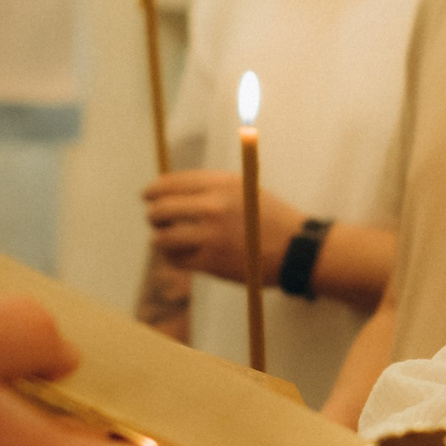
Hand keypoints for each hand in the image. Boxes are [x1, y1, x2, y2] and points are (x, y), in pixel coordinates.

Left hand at [143, 169, 301, 285]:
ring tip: (167, 241)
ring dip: (160, 240)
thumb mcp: (245, 189)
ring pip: (162, 238)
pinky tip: (179, 256)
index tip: (148, 197)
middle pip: (161, 209)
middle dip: (154, 216)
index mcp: (221, 184)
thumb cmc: (271, 219)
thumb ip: (211, 188)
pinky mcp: (212, 261)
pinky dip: (172, 259)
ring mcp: (212, 235)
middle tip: (157, 222)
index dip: (153, 191)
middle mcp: (214, 206)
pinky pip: (176, 260)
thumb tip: (170, 191)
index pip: (170, 183)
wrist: (298, 250)